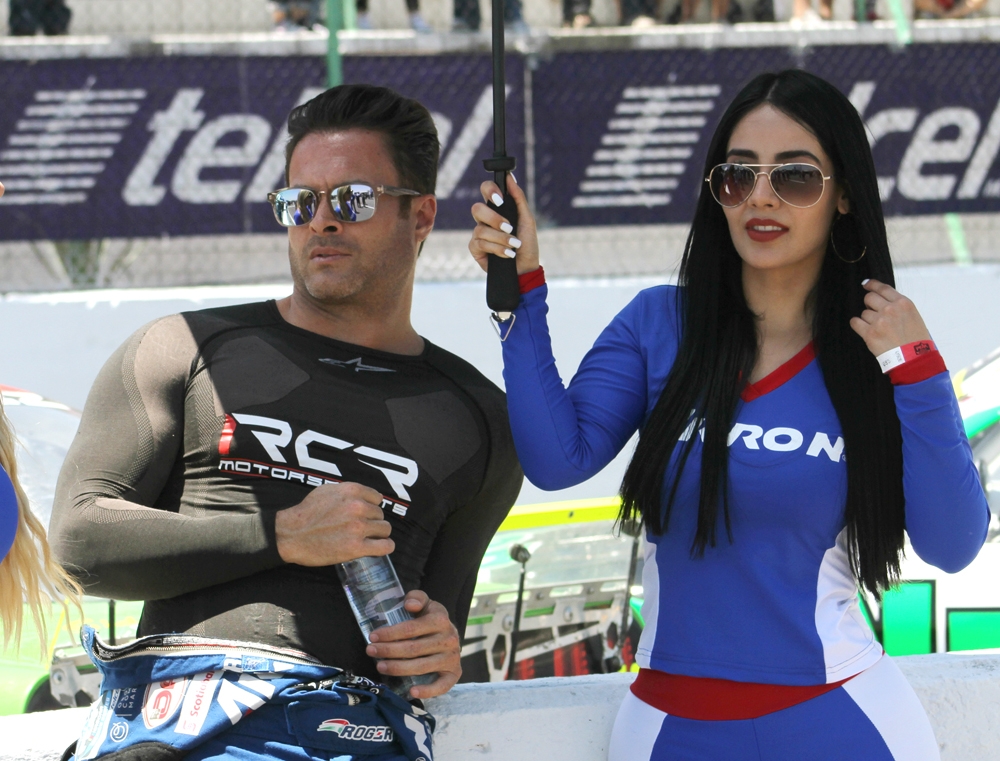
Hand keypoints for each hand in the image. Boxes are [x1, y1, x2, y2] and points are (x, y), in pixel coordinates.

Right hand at [275, 482, 392, 565]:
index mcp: (352, 491)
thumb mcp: (328, 490)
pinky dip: (386, 547)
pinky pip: (385, 546)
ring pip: (384, 529)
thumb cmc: (307, 513)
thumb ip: (348, 492)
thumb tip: (365, 498)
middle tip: (359, 529)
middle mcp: (358, 507)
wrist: (291, 534)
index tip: (364, 514)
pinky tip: (380, 547)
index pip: (377, 498)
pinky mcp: (356, 547)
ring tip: (367, 538)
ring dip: (378, 534)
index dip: (371, 507)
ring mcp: (358, 527)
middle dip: (372, 521)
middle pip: (380, 515)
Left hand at [366, 590, 460, 699]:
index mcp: (440, 620)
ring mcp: (452, 658)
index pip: (410, 628)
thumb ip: (417, 598)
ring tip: (380, 667)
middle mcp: (449, 639)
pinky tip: (411, 692)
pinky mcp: (454, 674)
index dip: (390, 633)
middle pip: (413, 649)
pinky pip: (441, 685)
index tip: (372, 636)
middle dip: (388, 651)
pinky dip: (427, 691)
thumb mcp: (426, 604)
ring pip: (421, 667)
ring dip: (398, 669)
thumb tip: (409, 604)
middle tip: (370, 651)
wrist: (450, 635)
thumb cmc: (430, 619)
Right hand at [469, 173, 539, 275]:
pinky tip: (507, 254)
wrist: (526, 268)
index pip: (486, 190)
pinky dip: (496, 249)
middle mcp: (485, 219)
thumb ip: (518, 198)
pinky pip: (479, 243)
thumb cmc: (527, 243)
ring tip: (514, 245)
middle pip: (477, 209)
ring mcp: (479, 234)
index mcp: (497, 208)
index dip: (489, 190)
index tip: (500, 199)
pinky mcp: (475, 249)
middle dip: (494, 218)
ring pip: (480, 229)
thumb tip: (509, 176)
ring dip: (501, 238)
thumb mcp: (527, 219)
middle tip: (509, 227)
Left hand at [849, 279, 931, 357]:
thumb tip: (884, 302)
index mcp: (903, 303)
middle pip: (869, 298)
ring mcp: (879, 321)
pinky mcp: (869, 333)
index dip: (872, 285)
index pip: (883, 288)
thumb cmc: (916, 340)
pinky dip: (857, 325)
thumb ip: (898, 307)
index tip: (866, 284)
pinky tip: (864, 329)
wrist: (914, 358)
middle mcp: (890, 309)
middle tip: (874, 312)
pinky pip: (855, 322)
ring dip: (868, 319)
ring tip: (878, 329)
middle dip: (870, 304)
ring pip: (864, 313)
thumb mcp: (913, 316)